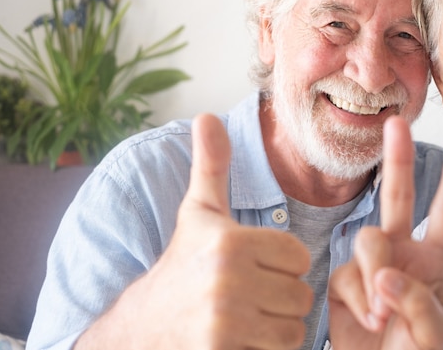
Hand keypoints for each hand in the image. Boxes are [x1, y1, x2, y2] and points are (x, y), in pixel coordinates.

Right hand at [76, 114, 312, 349]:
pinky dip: (269, 347)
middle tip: (251, 294)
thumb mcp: (198, 213)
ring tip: (248, 316)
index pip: (298, 255)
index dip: (282, 262)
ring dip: (279, 324)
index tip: (256, 265)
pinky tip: (243, 337)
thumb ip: (211, 166)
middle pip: (300, 293)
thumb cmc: (182, 264)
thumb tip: (207, 116)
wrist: (142, 326)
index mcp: (228, 242)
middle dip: (282, 295)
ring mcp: (225, 323)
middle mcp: (227, 282)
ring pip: (295, 327)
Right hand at [328, 116, 442, 349]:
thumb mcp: (432, 332)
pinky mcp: (344, 280)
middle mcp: (401, 252)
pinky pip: (348, 273)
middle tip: (396, 125)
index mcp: (433, 259)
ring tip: (384, 312)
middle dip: (398, 159)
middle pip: (398, 197)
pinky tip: (370, 318)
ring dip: (377, 272)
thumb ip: (416, 300)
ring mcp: (371, 264)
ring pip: (369, 238)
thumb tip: (385, 277)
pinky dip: (360, 297)